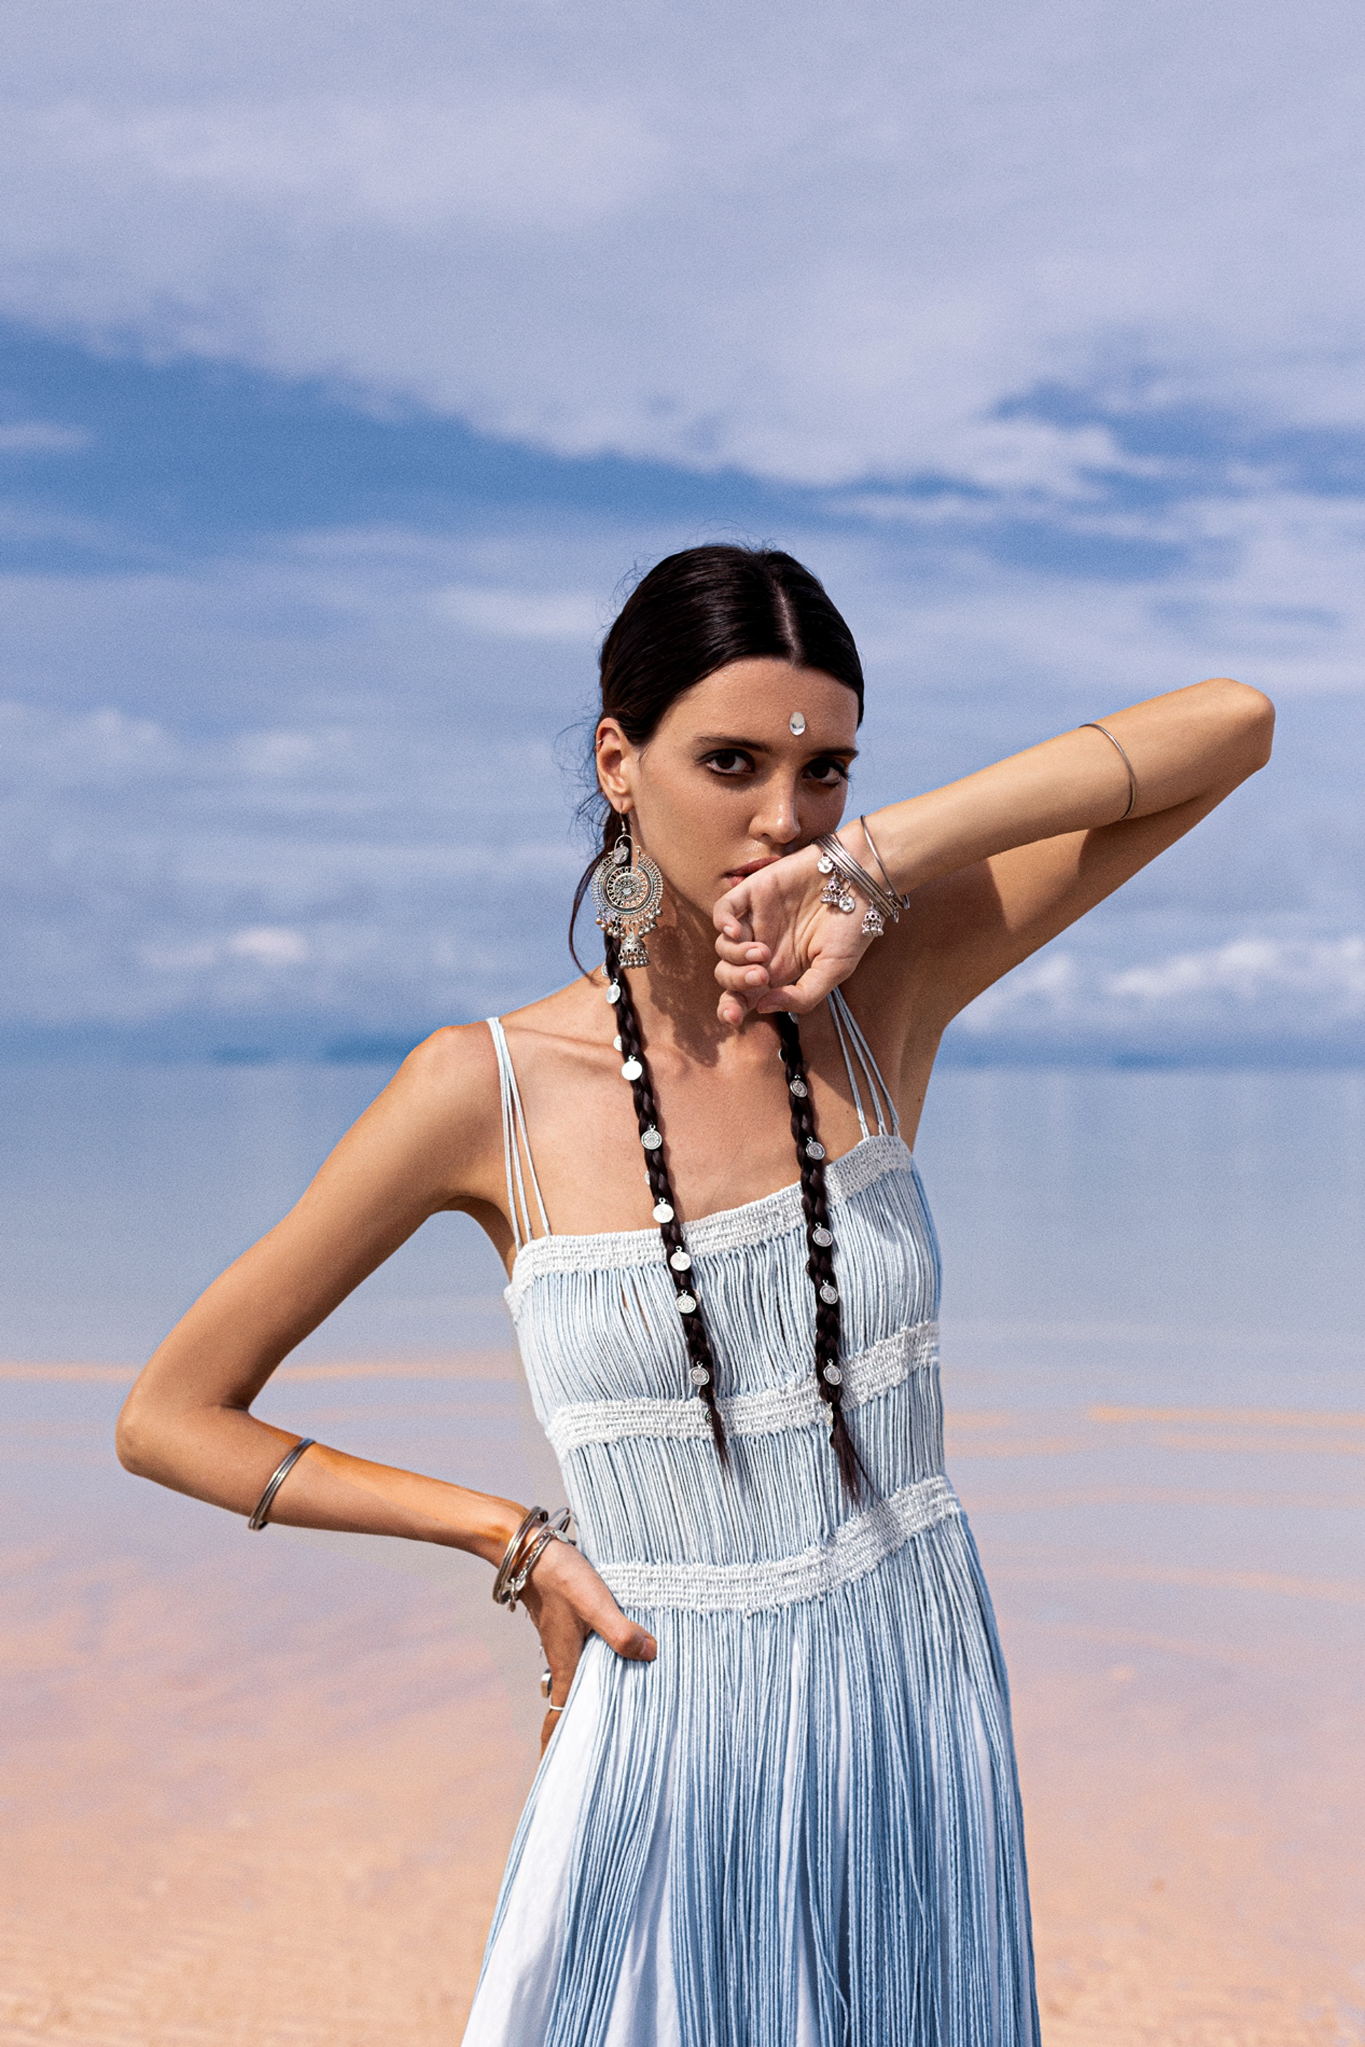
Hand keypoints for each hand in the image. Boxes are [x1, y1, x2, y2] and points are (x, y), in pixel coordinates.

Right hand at [519, 1534, 656, 1752]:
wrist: (529, 1549)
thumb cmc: (560, 1577)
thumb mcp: (594, 1603)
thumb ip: (620, 1630)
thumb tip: (651, 1655)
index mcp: (567, 1665)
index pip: (559, 1718)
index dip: (556, 1748)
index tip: (558, 1776)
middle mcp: (564, 1660)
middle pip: (571, 1706)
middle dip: (580, 1732)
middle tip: (599, 1758)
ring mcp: (566, 1642)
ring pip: (580, 1682)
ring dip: (590, 1701)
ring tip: (616, 1718)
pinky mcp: (571, 1624)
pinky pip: (586, 1659)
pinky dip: (598, 1672)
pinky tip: (620, 1664)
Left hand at [713, 842, 874, 1026]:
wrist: (863, 882)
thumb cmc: (853, 927)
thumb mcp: (834, 971)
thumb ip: (801, 996)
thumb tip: (761, 1007)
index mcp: (780, 971)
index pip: (744, 996)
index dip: (731, 1008)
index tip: (734, 1017)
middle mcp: (763, 948)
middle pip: (728, 975)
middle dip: (736, 983)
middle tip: (761, 977)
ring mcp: (756, 921)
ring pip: (722, 947)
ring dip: (735, 956)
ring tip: (763, 952)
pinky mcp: (754, 893)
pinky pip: (723, 910)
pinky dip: (722, 923)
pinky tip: (734, 932)